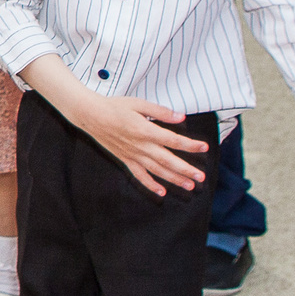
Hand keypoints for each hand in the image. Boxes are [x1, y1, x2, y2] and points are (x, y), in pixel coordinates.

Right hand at [72, 94, 206, 194]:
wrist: (90, 115)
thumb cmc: (115, 106)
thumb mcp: (139, 103)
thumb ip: (161, 111)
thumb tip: (180, 117)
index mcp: (145, 130)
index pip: (173, 140)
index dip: (190, 145)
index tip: (204, 148)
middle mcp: (141, 146)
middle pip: (167, 160)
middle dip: (186, 169)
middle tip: (201, 177)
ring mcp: (132, 155)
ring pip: (156, 170)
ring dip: (173, 179)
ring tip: (189, 186)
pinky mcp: (125, 160)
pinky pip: (139, 175)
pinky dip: (150, 185)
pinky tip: (162, 192)